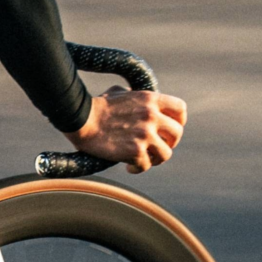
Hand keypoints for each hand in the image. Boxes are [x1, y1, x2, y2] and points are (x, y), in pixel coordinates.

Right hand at [66, 87, 186, 172]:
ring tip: (144, 161)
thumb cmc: (95, 107)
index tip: (169, 130)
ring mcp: (145, 134)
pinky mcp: (135, 151)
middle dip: (169, 143)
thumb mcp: (118, 93)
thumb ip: (133, 97)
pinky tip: (130, 168)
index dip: (178, 122)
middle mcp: (152, 116)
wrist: (81, 119)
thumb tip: (134, 100)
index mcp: (151, 100)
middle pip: (176, 134)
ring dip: (156, 159)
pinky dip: (138, 169)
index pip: (180, 110)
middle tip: (156, 148)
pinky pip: (145, 165)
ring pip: (166, 153)